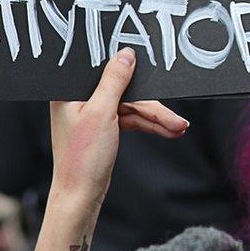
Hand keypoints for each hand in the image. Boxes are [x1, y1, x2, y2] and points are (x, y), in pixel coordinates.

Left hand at [49, 48, 188, 207]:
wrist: (81, 196)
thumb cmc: (82, 158)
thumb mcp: (101, 112)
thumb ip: (114, 80)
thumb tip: (126, 54)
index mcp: (71, 90)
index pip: (106, 70)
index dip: (131, 70)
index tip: (155, 73)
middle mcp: (81, 99)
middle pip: (125, 91)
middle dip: (153, 106)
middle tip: (176, 117)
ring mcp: (94, 113)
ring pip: (132, 107)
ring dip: (156, 118)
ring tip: (178, 128)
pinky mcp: (104, 126)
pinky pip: (131, 119)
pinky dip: (148, 125)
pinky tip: (168, 130)